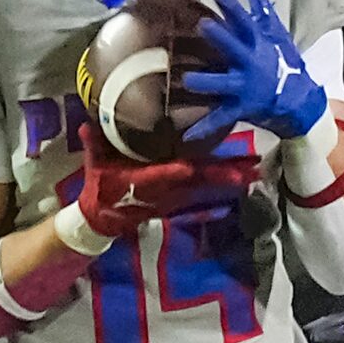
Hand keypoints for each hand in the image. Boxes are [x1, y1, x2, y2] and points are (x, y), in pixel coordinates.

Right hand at [78, 123, 258, 237]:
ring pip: (207, 184)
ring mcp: (175, 195)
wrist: (105, 217)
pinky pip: (206, 188)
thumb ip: (93, 144)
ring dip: (231, 178)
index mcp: (142, 180)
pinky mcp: (180, 197)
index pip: (158, 176)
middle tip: (250, 170)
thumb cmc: (100, 187)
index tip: (186, 169)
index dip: (171, 173)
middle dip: (222, 175)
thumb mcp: (93, 165)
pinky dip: (225, 183)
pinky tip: (245, 178)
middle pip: (197, 181)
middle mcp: (164, 189)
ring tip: (256, 171)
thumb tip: (87, 124)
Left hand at [184, 0, 327, 141]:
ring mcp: (246, 87)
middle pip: (235, 49)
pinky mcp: (242, 108)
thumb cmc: (286, 65)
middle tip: (203, 25)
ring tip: (186, 80)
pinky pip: (220, 118)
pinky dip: (203, 128)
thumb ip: (262, 11)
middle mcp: (252, 65)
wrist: (300, 103)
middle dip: (221, 38)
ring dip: (206, 83)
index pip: (245, 21)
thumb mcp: (278, 36)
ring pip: (224, 84)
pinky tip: (185, 135)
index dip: (232, 6)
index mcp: (259, 46)